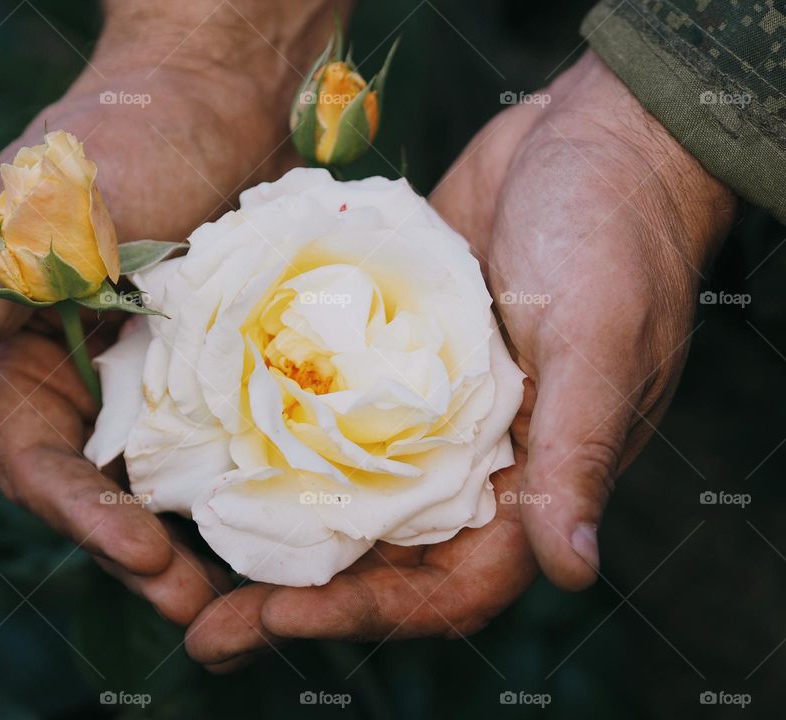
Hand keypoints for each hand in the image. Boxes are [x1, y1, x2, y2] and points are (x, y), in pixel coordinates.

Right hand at [0, 0, 346, 624]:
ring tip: (247, 593)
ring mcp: (158, 376)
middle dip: (142, 553)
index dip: (81, 515)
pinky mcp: (219, 365)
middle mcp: (88, 379)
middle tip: (203, 608)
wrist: (216, 96)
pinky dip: (242, 482)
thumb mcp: (35, 219)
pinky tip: (283, 520)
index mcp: (22, 358)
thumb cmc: (118, 141)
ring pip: (166, 478)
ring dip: (197, 538)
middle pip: (105, 490)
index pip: (38, 463)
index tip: (140, 553)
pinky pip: (225, 437)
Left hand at [184, 50, 735, 666]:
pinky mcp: (387, 352)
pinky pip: (325, 409)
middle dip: (296, 591)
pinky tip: (209, 441)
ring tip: (186, 551)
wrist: (594, 137)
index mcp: (531, 479)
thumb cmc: (616, 234)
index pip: (448, 584)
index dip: (367, 613)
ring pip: (341, 489)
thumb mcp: (599, 340)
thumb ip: (577, 452)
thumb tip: (571, 572)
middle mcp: (470, 459)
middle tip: (203, 624)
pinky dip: (275, 433)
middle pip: (378, 554)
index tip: (274, 619)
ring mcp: (420, 408)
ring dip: (272, 524)